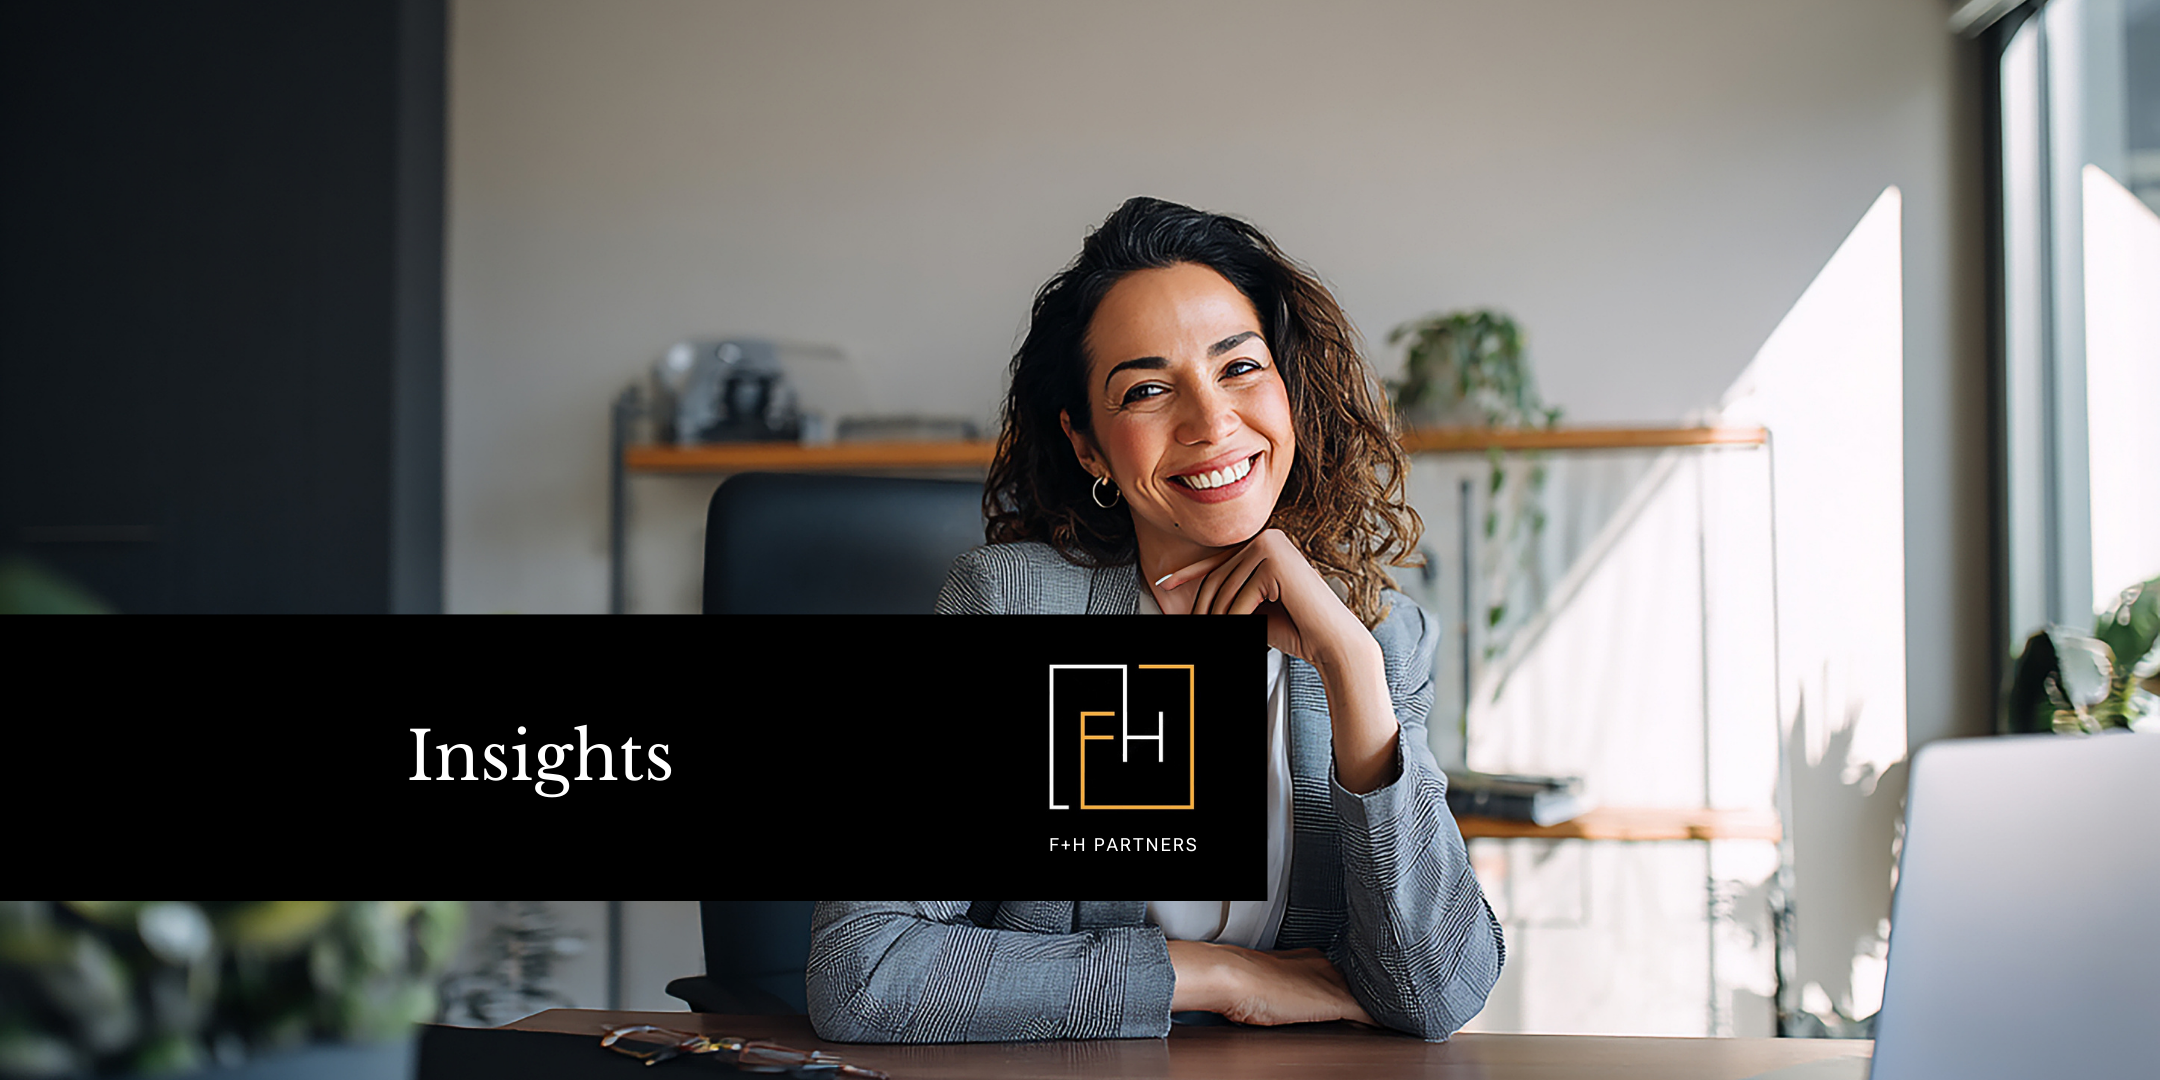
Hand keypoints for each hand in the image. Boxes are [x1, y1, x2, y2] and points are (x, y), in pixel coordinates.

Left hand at [1151, 528, 1399, 793]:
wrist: (1332, 642)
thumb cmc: (1296, 628)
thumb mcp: (1254, 610)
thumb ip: (1229, 600)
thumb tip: (1194, 607)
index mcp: (1265, 544)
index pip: (1219, 560)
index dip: (1189, 573)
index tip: (1164, 582)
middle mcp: (1268, 538)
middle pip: (1218, 577)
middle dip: (1205, 610)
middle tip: (1195, 629)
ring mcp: (1272, 547)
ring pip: (1226, 589)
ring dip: (1220, 619)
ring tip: (1219, 634)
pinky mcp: (1275, 563)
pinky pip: (1241, 598)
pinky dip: (1237, 621)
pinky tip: (1243, 632)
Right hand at [1168, 940, 1374, 1026]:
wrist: (1235, 977)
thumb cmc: (1240, 981)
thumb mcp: (1264, 981)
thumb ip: (1280, 986)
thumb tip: (1278, 998)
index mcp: (1309, 958)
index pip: (1336, 976)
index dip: (1343, 989)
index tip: (1345, 999)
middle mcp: (1324, 965)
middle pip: (1354, 984)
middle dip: (1362, 996)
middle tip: (1374, 1007)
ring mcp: (1332, 982)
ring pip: (1364, 996)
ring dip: (1371, 1008)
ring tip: (1383, 1018)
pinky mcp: (1337, 1001)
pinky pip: (1368, 1013)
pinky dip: (1378, 1021)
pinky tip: (1387, 1027)